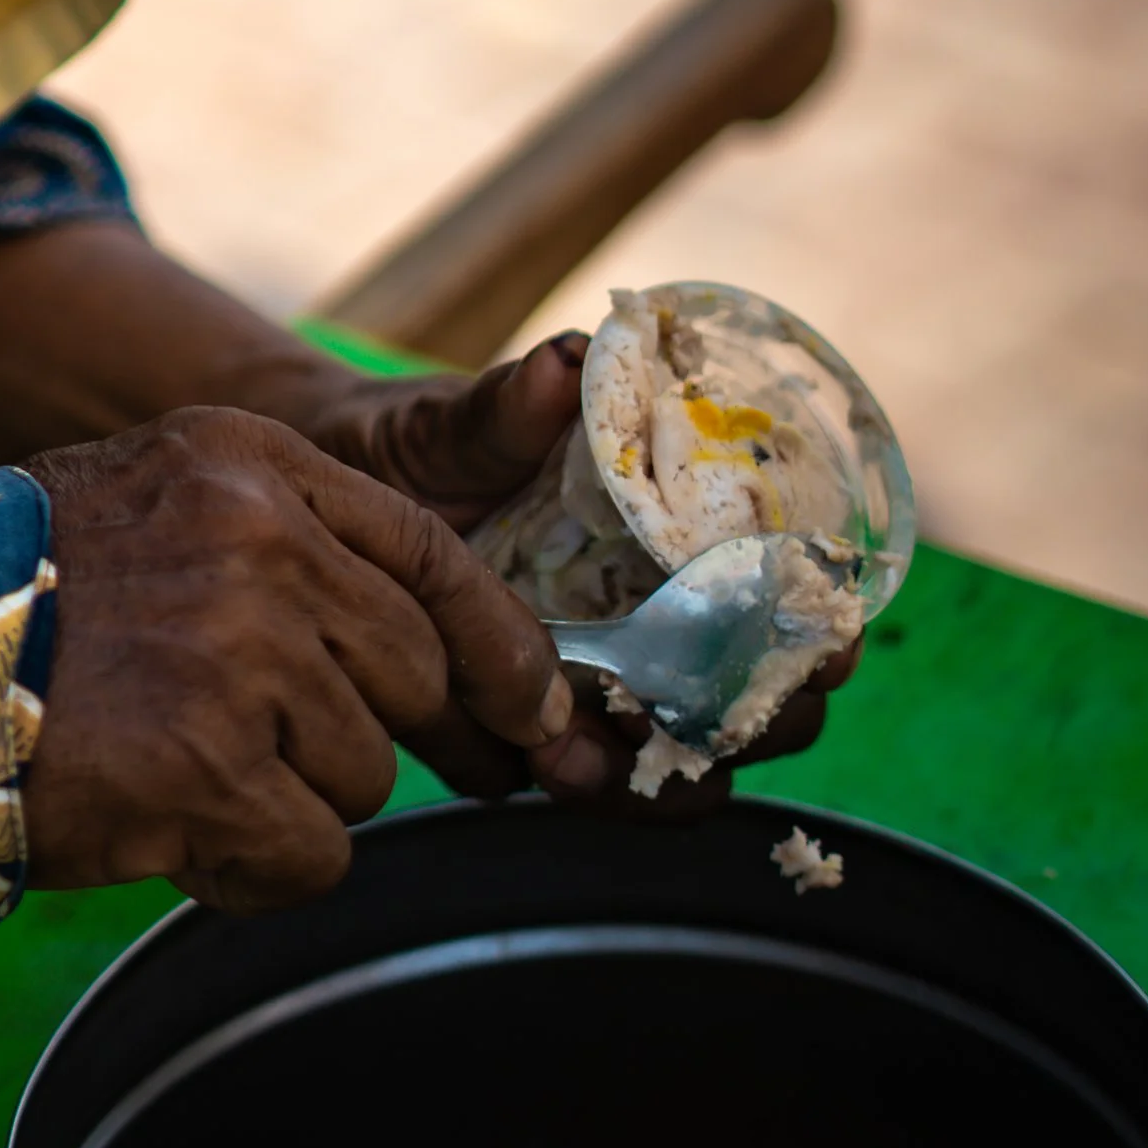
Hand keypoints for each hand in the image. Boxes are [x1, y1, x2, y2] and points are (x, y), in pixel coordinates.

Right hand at [21, 406, 573, 911]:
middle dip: (374, 732)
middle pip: (415, 672)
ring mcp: (243, 653)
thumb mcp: (155, 503)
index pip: (430, 550)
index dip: (499, 642)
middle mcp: (264, 543)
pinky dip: (250, 867)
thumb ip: (283, 547)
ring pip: (364, 774)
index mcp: (252, 464)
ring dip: (287, 798)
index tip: (533, 708)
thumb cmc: (12, 593)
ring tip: (175, 766)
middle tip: (272, 752)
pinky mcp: (212, 766)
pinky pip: (310, 857)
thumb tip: (433, 661)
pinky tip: (170, 827)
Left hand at [287, 332, 857, 816]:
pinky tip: (552, 768)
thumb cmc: (406, 438)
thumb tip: (563, 360)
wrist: (323, 490)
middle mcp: (649, 611)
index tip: (824, 650)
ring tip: (603, 759)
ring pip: (683, 755)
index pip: (778, 592)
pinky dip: (597, 786)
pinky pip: (596, 777)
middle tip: (719, 727)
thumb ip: (506, 404)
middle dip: (756, 723)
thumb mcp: (452, 420)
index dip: (816, 630)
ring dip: (668, 773)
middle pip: (754, 694)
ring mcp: (600, 676)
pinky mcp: (537, 723)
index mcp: (663, 534)